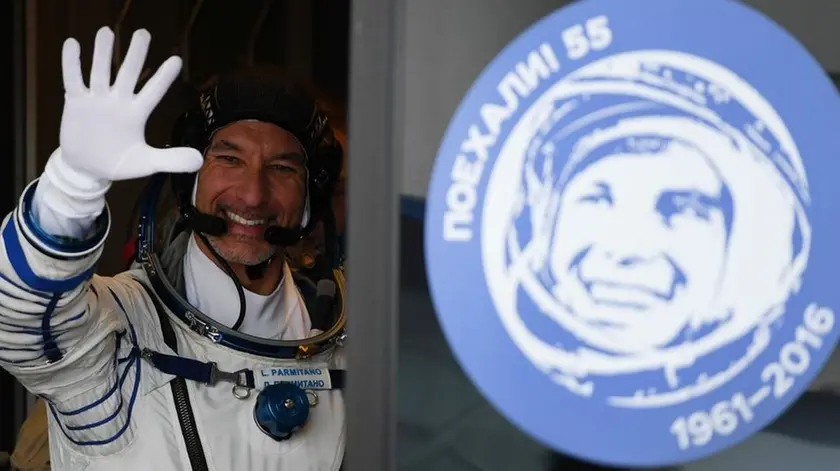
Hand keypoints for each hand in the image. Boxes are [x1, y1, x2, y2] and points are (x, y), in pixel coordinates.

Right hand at [56, 26, 201, 182]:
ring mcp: (98, 100)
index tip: (176, 60)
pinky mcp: (76, 103)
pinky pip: (73, 80)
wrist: (88, 169)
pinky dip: (72, 63)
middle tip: (143, 33)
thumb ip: (171, 159)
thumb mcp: (146, 163)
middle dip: (135, 54)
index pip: (153, 91)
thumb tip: (198, 160)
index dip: (163, 77)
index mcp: (137, 113)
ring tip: (106, 32)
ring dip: (103, 53)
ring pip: (101, 72)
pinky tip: (72, 44)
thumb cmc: (119, 163)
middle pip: (129, 73)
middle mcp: (119, 102)